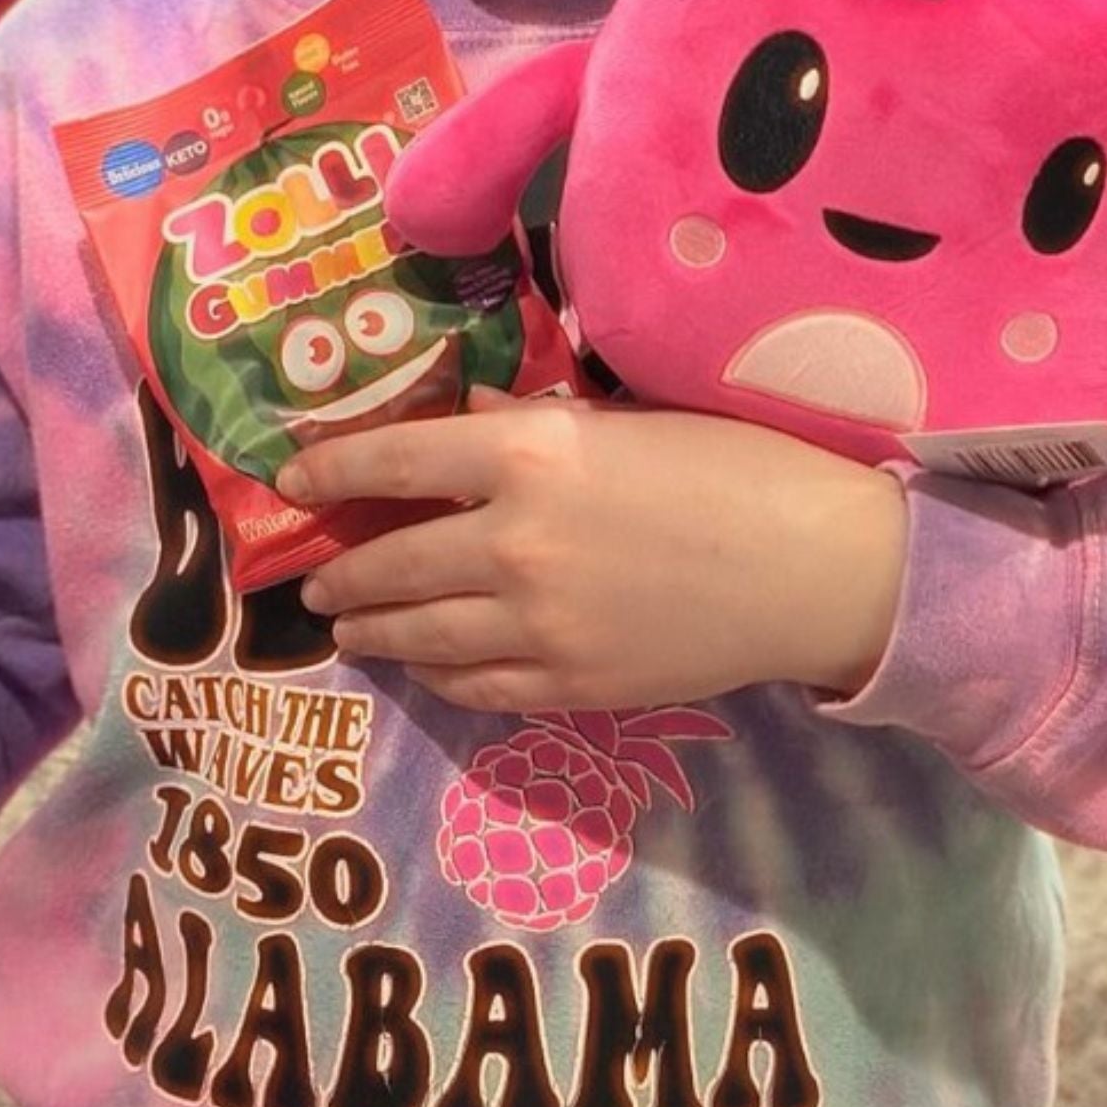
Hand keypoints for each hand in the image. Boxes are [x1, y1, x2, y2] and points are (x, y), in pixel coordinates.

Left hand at [281, 390, 907, 712]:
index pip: (390, 461)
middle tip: (315, 580)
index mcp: (527, 455)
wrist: (816, 566)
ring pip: (419, 634)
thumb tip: (462, 420)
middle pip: (391, 561)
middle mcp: (512, 541)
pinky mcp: (570, 686)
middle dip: (342, 572)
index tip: (291, 480)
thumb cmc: (732, 464)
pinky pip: (476, 686)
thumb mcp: (623, 419)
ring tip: (347, 632)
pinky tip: (428, 667)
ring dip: (372, 632)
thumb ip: (530, 424)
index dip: (328, 470)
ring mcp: (537, 624)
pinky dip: (439, 676)